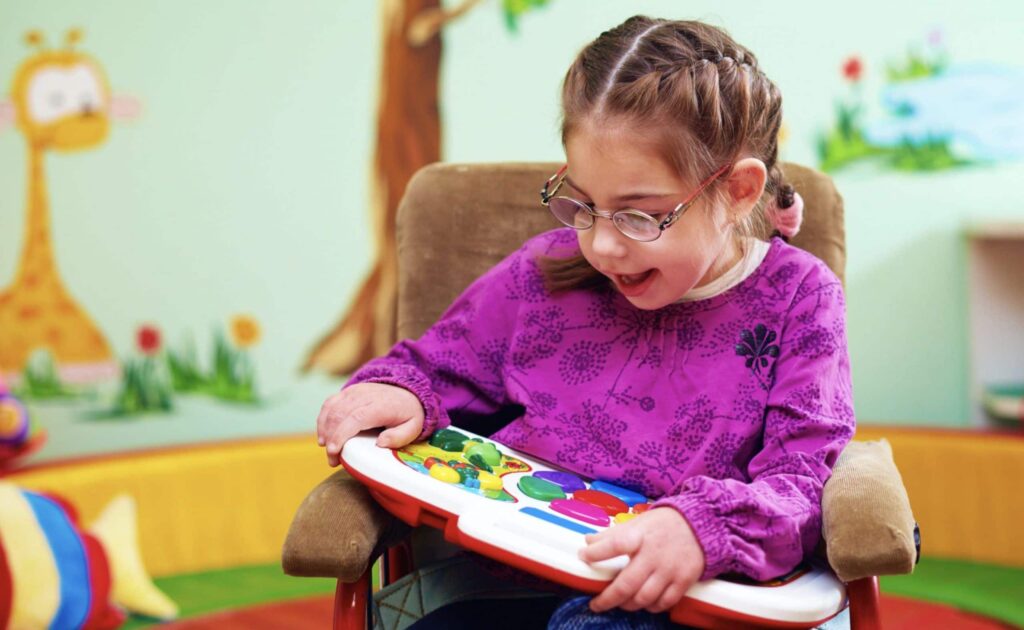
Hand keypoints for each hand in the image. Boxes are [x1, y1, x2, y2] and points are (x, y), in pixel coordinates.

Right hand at [316, 383, 424, 466]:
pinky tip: (324, 434)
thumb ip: (399, 437)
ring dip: (324, 430)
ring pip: (331, 409)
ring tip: (327, 449)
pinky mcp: (347, 392)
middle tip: (332, 459)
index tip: (333, 451)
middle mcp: (365, 396)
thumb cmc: (407, 413)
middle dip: (331, 439)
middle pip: (340, 415)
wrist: (406, 391)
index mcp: (381, 406)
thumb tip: (380, 443)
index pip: (356, 418)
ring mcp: (354, 392)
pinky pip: (329, 403)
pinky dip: (323, 419)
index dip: (341, 434)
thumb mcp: (413, 427)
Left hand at [579, 507, 704, 613]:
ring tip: (620, 603)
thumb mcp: (637, 522)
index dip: (596, 553)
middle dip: (607, 599)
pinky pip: (664, 603)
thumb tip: (588, 541)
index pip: (614, 545)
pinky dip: (650, 607)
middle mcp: (654, 554)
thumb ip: (612, 534)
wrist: (701, 525)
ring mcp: (670, 570)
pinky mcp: (684, 581)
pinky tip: (643, 603)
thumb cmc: (664, 524)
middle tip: (595, 604)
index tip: (583, 557)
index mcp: (640, 535)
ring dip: (627, 605)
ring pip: (643, 598)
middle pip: (627, 584)